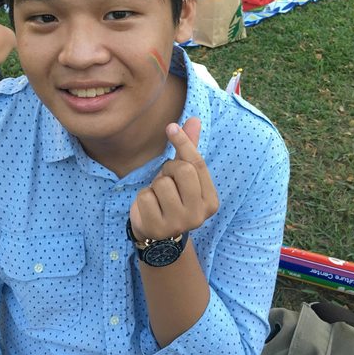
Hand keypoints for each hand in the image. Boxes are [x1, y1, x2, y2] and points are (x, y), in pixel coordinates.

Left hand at [129, 117, 218, 240]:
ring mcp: (179, 224)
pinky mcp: (157, 228)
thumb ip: (189, 149)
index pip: (198, 164)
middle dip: (168, 169)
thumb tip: (194, 119)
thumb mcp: (182, 175)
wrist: (156, 235)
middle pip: (182, 170)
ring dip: (154, 185)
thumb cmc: (171, 198)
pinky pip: (145, 197)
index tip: (170, 126)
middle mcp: (199, 214)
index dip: (183, 142)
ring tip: (158, 197)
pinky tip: (149, 207)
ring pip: (162, 183)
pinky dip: (143, 198)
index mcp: (210, 201)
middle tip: (166, 180)